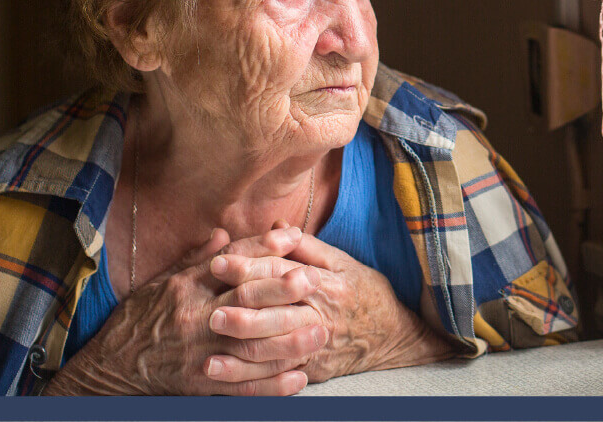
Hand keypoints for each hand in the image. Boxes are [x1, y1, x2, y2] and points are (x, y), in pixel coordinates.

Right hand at [44, 227, 324, 395]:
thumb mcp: (161, 282)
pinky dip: (272, 385)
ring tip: (320, 333)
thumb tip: (224, 233)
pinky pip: (241, 386)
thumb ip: (195, 259)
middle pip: (243, 299)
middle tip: (313, 281)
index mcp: (187, 287)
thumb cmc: (139, 320)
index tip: (293, 238)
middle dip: (280, 290)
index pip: (230, 262)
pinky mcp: (201, 382)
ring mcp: (199, 350)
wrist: (111, 367)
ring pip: (250, 344)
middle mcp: (195, 316)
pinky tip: (299, 380)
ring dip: (288, 341)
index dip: (262, 248)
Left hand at [207, 227, 455, 382]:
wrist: (395, 336)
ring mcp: (316, 346)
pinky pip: (277, 374)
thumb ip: (307, 246)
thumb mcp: (344, 263)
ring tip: (207, 346)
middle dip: (239, 311)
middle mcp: (320, 316)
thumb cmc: (367, 293)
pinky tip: (223, 373)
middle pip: (274, 313)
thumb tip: (276, 227)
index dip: (248, 267)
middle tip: (208, 310)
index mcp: (325, 284)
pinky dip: (248, 375)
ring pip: (272, 348)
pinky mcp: (313, 369)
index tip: (218, 263)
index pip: (281, 273)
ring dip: (238, 348)